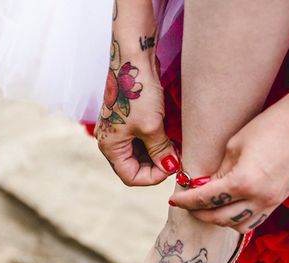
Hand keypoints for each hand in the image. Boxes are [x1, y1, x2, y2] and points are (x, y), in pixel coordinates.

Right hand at [95, 45, 179, 185]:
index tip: (172, 167)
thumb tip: (171, 167)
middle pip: (135, 166)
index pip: (131, 176)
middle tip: (178, 158)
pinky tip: (170, 136)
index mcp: (110, 147)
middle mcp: (111, 141)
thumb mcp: (152, 127)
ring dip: (159, 153)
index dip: (153, 176)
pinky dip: (156, 142)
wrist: (133, 59)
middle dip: (157, 165)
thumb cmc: (137, 93)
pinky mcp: (129, 120)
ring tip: (176, 147)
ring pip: (141, 153)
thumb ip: (160, 151)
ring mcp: (119, 130)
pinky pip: (142, 139)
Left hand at [168, 89, 288, 232]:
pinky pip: (255, 220)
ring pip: (238, 226)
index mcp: (243, 182)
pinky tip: (229, 207)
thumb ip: (219, 172)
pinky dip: (238, 218)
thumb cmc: (271, 124)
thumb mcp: (235, 145)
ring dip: (219, 219)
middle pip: (219, 218)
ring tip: (207, 207)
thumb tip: (205, 188)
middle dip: (199, 213)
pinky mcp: (281, 199)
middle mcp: (259, 198)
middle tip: (187, 205)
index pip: (205, 200)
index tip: (173, 200)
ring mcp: (273, 201)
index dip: (186, 202)